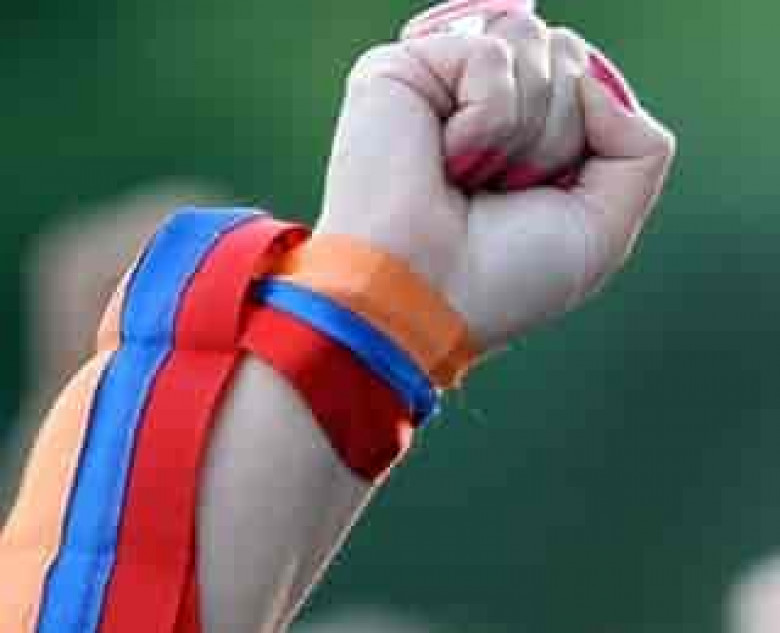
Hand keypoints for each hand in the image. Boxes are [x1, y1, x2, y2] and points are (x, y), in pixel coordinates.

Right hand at [315, 1, 674, 351]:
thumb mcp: (603, 227)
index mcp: (522, 134)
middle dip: (558, 137)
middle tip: (503, 192)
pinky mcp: (404, 67)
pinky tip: (446, 160)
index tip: (541, 197)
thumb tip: (594, 80)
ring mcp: (443, 82)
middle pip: (570, 55)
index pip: (588, 78)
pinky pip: (492, 57)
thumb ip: (642, 148)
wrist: (424, 298)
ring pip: (536, 45)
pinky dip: (486, 122)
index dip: (590, 132)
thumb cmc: (502, 277)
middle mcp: (483, 101)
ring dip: (523, 133)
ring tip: (471, 178)